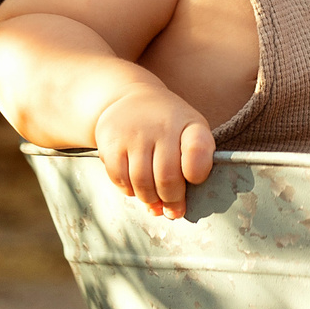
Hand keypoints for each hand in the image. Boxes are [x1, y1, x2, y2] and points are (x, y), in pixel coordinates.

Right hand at [93, 88, 215, 218]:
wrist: (130, 97)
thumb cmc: (169, 124)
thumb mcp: (190, 131)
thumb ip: (191, 166)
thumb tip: (174, 211)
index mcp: (190, 125)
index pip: (198, 150)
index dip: (198, 172)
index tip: (195, 180)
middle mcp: (162, 127)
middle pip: (167, 178)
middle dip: (172, 200)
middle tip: (174, 210)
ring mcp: (134, 134)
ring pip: (142, 183)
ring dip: (150, 199)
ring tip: (155, 202)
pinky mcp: (111, 143)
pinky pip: (119, 178)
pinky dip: (129, 191)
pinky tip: (136, 189)